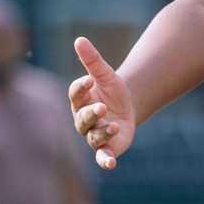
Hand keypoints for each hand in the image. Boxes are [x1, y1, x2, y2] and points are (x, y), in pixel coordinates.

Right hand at [69, 36, 133, 169]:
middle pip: (83, 117)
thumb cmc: (111, 90)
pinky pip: (102, 156)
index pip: (76, 93)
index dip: (80, 87)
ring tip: (114, 126)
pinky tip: (110, 163)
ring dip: (102, 133)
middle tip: (101, 106)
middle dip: (91, 113)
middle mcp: (84, 118)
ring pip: (93, 136)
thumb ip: (92, 60)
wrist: (127, 107)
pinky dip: (105, 160)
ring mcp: (94, 134)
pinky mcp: (107, 147)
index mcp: (81, 99)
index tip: (89, 80)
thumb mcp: (106, 74)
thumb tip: (80, 39)